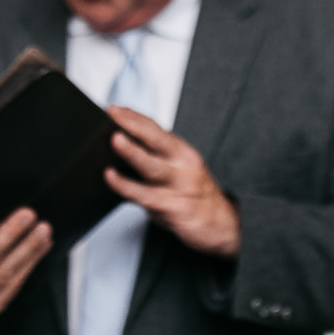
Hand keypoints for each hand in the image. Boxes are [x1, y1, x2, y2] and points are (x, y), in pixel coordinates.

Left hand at [107, 107, 239, 258]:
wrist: (223, 226)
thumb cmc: (194, 197)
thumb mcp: (179, 172)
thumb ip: (155, 160)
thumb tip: (120, 149)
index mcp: (182, 153)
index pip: (156, 128)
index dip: (135, 116)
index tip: (114, 108)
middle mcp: (182, 165)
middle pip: (156, 139)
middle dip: (133, 123)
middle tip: (112, 112)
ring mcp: (179, 185)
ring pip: (151, 165)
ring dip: (132, 152)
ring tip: (115, 139)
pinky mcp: (173, 207)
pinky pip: (145, 195)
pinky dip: (126, 186)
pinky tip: (111, 177)